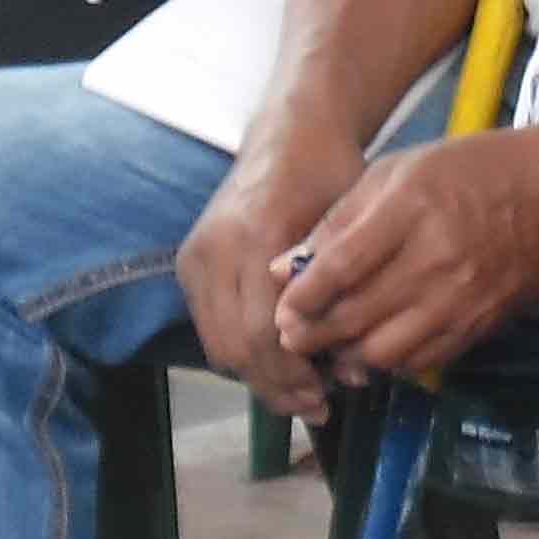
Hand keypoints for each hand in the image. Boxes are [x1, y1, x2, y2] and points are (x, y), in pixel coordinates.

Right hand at [178, 136, 362, 419]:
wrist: (292, 133)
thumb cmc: (333, 174)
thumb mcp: (351, 229)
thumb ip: (344, 298)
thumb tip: (348, 369)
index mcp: (255, 235)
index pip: (264, 331)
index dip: (294, 372)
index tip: (329, 393)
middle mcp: (214, 249)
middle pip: (235, 347)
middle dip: (276, 386)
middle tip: (318, 405)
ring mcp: (195, 256)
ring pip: (217, 346)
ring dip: (257, 378)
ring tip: (301, 392)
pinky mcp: (187, 263)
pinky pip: (210, 329)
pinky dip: (241, 354)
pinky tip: (278, 363)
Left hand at [274, 122, 538, 380]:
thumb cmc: (469, 170)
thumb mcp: (398, 172)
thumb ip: (340, 219)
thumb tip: (286, 268)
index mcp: (411, 211)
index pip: (339, 268)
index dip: (301, 297)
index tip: (283, 306)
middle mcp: (437, 260)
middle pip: (355, 317)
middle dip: (312, 334)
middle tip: (292, 336)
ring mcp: (461, 299)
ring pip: (383, 352)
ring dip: (347, 355)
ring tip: (332, 345)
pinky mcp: (480, 325)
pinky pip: (420, 362)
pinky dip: (389, 362)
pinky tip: (377, 346)